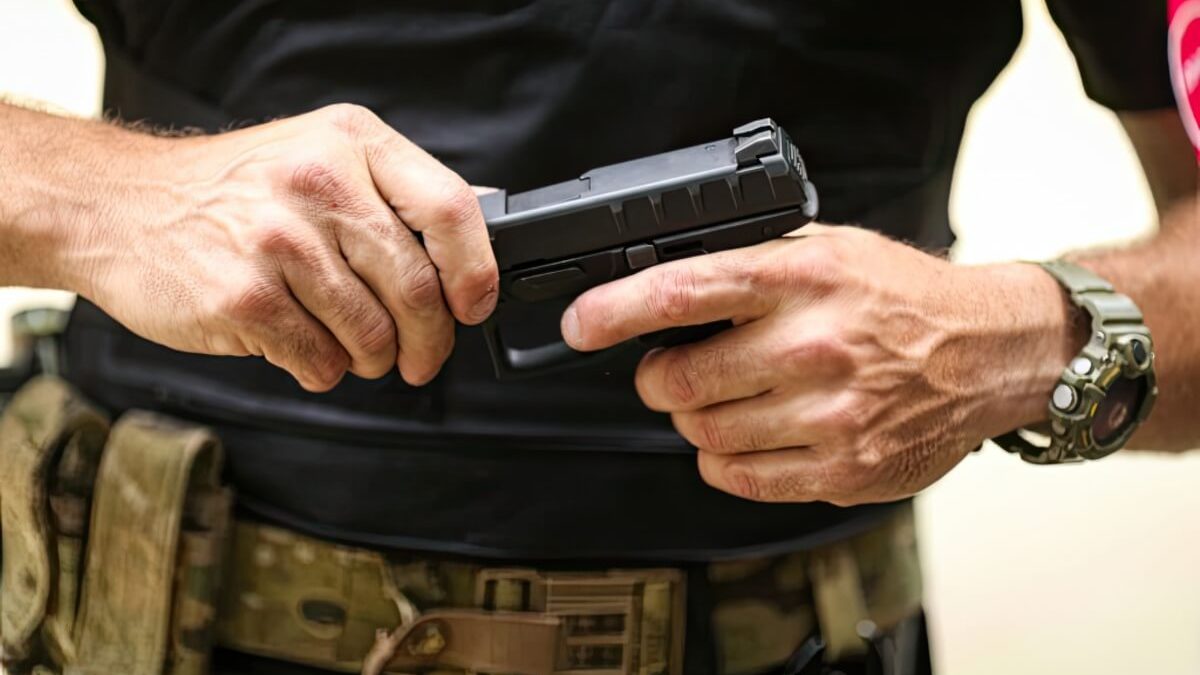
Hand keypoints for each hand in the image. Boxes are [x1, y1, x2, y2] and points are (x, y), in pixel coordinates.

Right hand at [70, 104, 496, 389]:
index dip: (475, 272)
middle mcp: (318, 184)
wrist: (119, 206)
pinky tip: (302, 346)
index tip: (473, 306)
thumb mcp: (320, 156)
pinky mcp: (243, 298)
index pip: (449, 209)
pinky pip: (321, 361)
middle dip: (429, 340)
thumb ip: (397, 190)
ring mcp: (278, 242)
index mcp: (350, 143)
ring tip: (351, 347)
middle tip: (419, 355)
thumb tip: (482, 220)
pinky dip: (324, 369)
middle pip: (416, 289)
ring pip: (373, 336)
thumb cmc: (231, 191)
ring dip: (372, 359)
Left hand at [562, 226, 1078, 504]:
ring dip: (694, 420)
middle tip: (669, 370)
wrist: (988, 352)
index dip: (615, 311)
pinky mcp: (843, 469)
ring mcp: (831, 415)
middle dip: (657, 379)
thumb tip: (661, 288)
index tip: (582, 325)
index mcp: (802, 279)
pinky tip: (749, 433)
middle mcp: (815, 346)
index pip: (684, 292)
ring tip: (723, 399)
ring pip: (704, 435)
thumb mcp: (826, 250)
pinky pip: (741, 478)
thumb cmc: (900, 299)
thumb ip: (750, 266)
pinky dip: (724, 460)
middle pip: (680, 381)